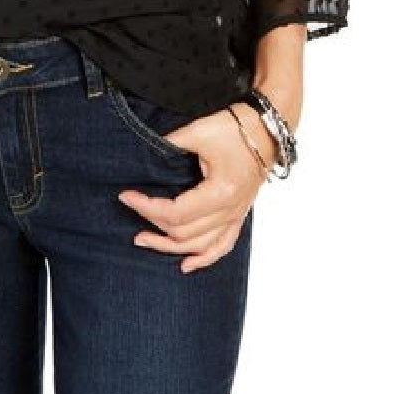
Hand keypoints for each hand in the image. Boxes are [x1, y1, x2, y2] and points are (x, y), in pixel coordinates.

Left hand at [117, 103, 274, 273]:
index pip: (175, 213)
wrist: (266, 128)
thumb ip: (170, 144)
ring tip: (145, 240)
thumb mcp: (198, 132)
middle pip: (184, 233)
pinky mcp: (239, 214)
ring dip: (170, 247)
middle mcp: (229, 211)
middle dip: (152, 224)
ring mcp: (236, 215)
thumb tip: (145, 153)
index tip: (126, 195)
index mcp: (220, 192)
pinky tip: (187, 265)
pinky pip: (223, 246)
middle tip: (130, 210)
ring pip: (200, 245)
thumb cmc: (235, 128)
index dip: (147, 207)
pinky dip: (204, 258)